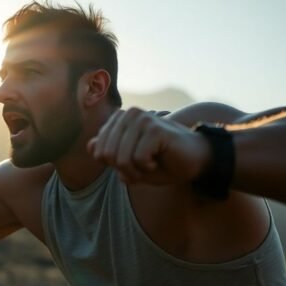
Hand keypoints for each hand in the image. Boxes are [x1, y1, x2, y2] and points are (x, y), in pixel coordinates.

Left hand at [87, 107, 210, 184]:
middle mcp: (128, 114)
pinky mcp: (154, 128)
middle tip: (144, 167)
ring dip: (137, 171)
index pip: (99, 150)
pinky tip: (161, 159)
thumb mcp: (130, 162)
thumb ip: (109, 154)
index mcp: (119, 120)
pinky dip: (148, 168)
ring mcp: (141, 119)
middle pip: (107, 155)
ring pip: (121, 158)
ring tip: (152, 164)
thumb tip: (90, 146)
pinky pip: (138, 159)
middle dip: (125, 170)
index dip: (115, 166)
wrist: (195, 161)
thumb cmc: (162, 162)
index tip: (134, 164)